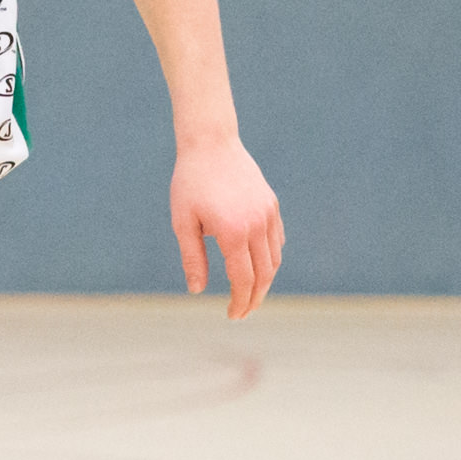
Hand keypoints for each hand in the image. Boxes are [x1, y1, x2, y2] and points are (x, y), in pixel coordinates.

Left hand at [171, 138, 283, 318]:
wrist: (210, 144)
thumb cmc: (190, 183)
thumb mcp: (183, 223)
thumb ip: (193, 258)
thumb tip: (197, 291)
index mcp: (233, 232)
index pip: (243, 279)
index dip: (240, 302)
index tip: (232, 316)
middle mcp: (257, 225)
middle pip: (264, 274)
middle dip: (254, 298)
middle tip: (243, 313)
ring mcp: (268, 214)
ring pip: (275, 259)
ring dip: (265, 281)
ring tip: (250, 294)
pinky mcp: (272, 205)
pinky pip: (277, 240)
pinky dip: (271, 258)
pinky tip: (258, 267)